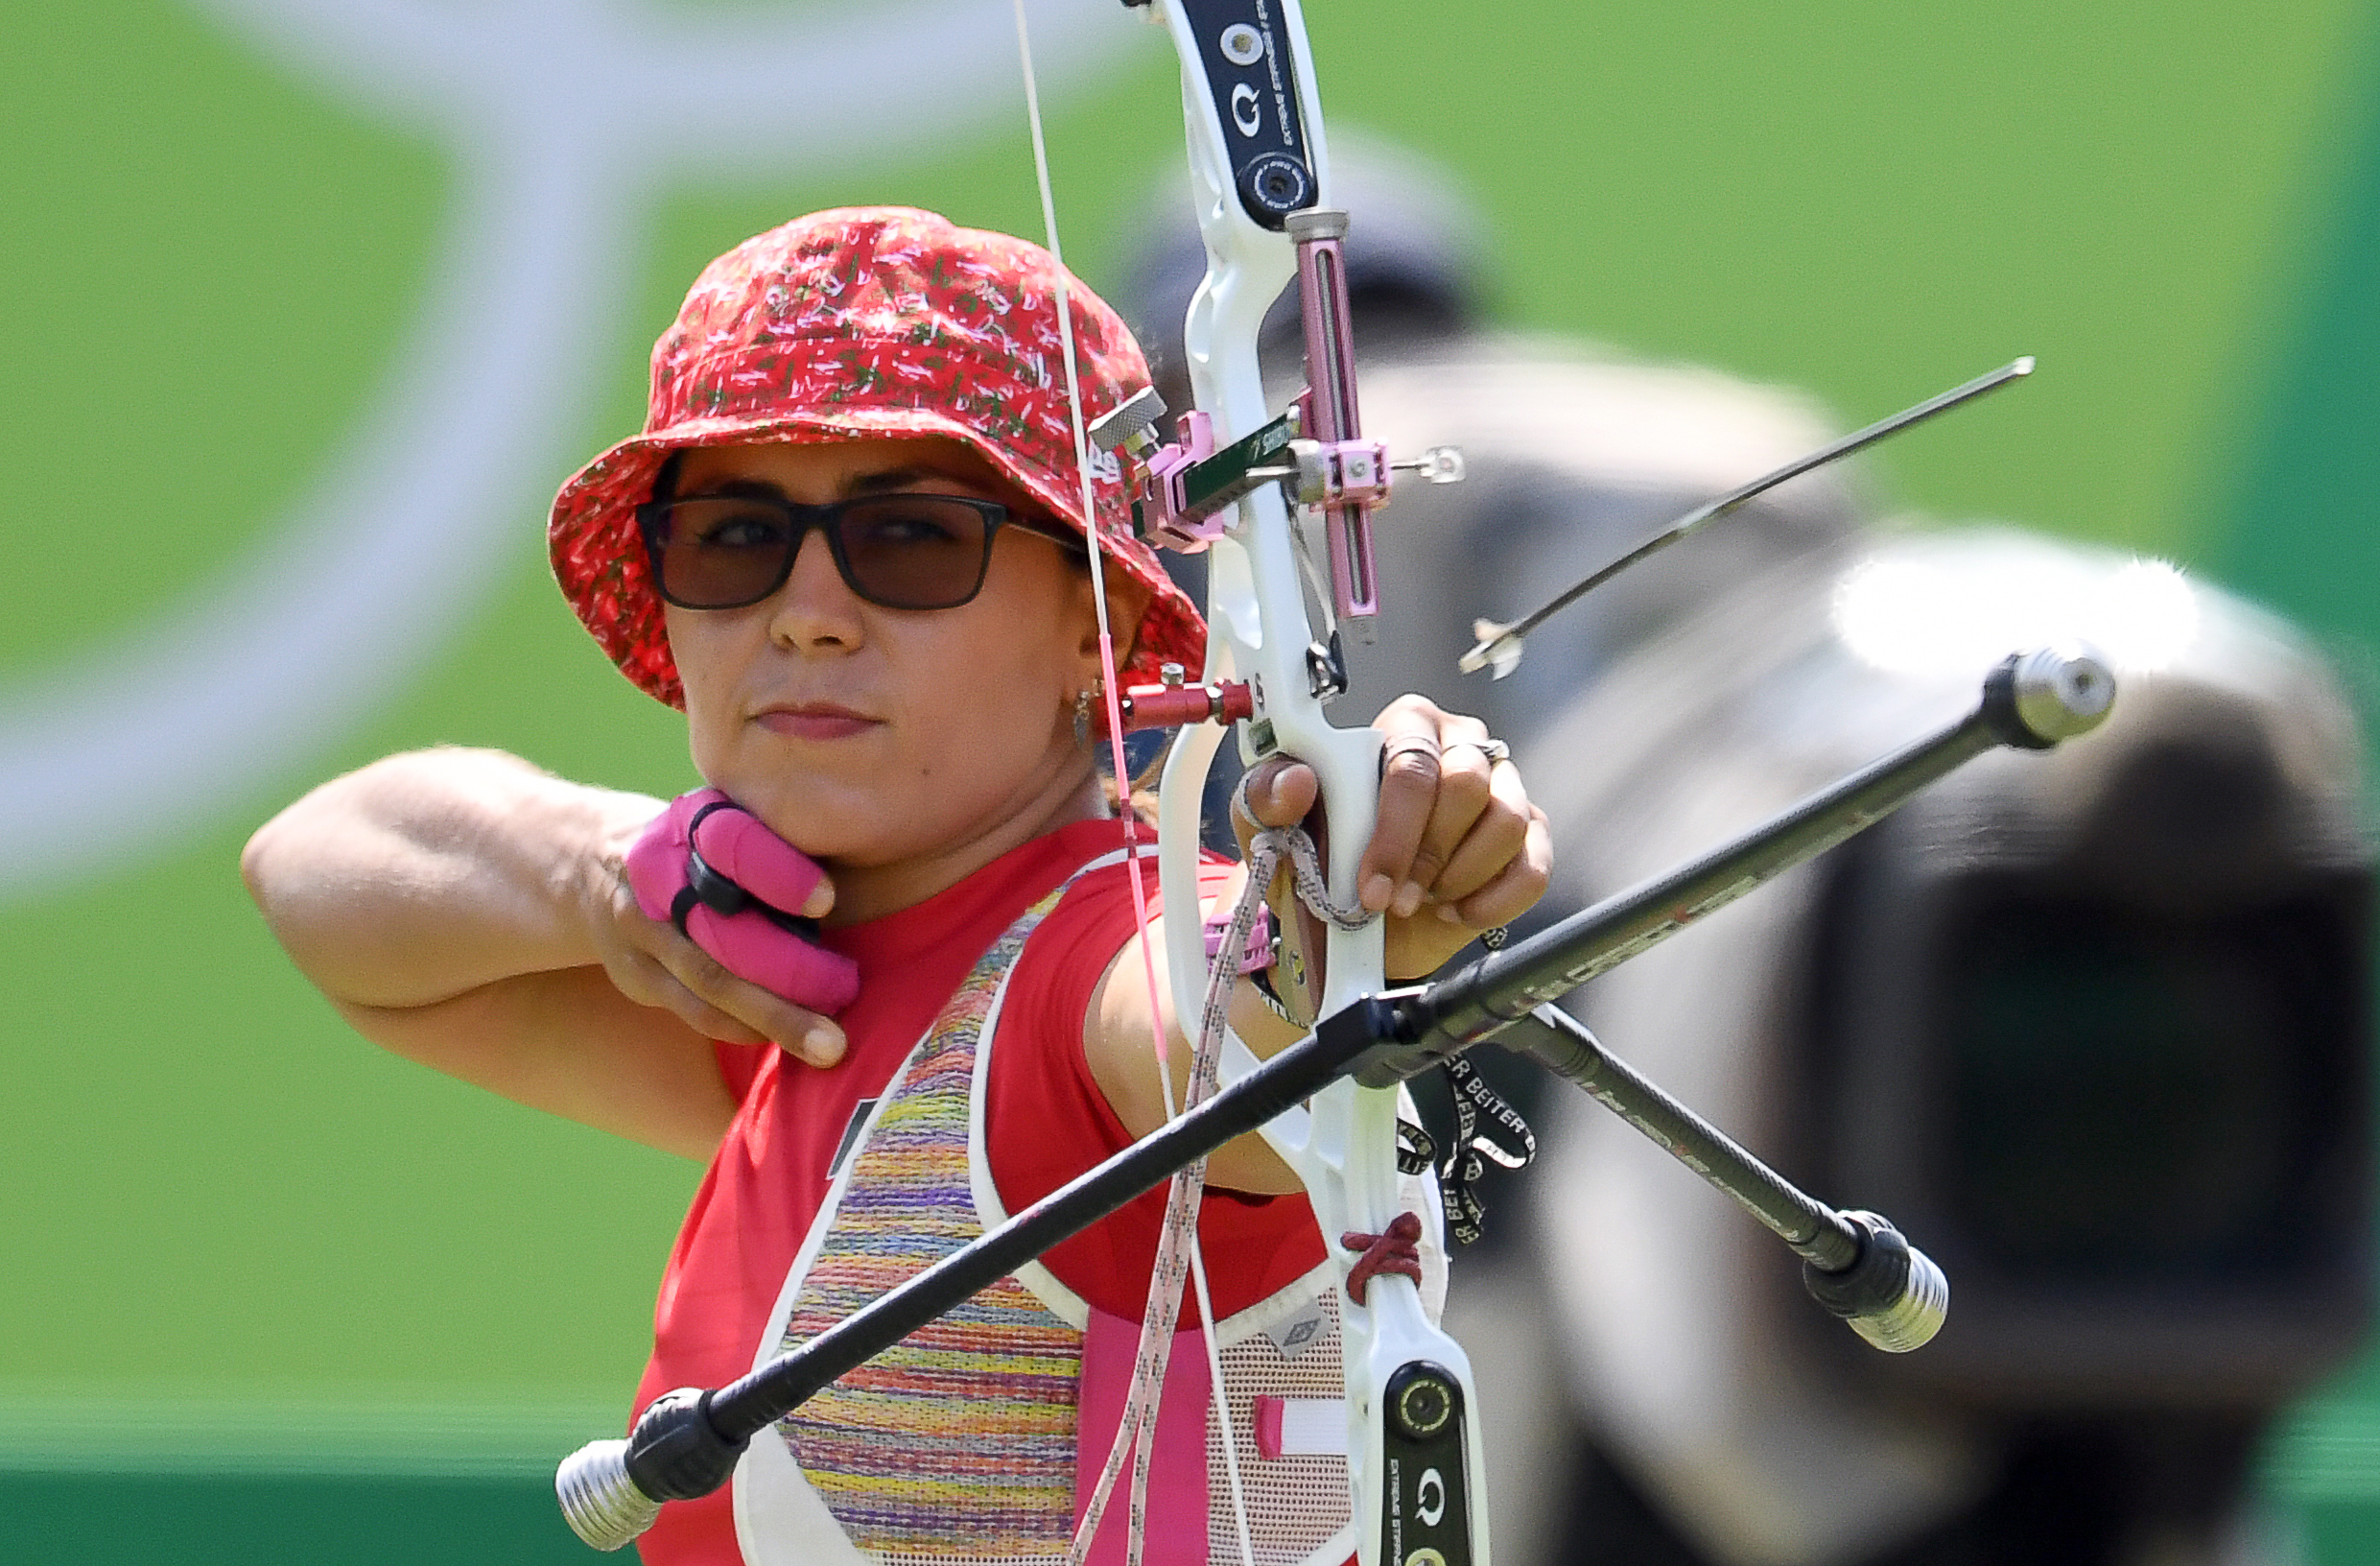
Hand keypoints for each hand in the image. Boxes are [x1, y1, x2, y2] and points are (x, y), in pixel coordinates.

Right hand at [586, 789, 858, 1065]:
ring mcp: (642, 932)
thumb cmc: (698, 844)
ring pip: (712, 985)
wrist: (595, 866)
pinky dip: (745, 1030)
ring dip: (774, 1020)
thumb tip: (864, 874)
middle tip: (846, 992)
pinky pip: (696, 1013)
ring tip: (829, 1046)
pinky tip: (788, 1044)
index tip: (828, 899)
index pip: (732, 846)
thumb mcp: (724, 819)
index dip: (778, 874)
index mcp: (690, 827)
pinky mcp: (637, 978)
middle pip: (725, 934)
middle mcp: (658, 878)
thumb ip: (773, 842)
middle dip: (791, 973)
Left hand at [1234, 694, 1550, 981]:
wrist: (1355, 921)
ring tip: (1422, 900)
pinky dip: (1493, 901)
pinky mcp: (1530, 838)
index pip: (1411, 761)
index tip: (1371, 885)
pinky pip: (1533, 867)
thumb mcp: (1273, 830)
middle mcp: (1460, 746)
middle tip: (1396, 900)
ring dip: (1458, 876)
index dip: (1394, 830)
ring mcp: (1503, 789)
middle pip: (1466, 784)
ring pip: (1505, 823)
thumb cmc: (1319, 858)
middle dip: (1427, 855)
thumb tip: (1296, 781)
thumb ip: (1269, 799)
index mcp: (1403, 726)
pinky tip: (1457, 911)